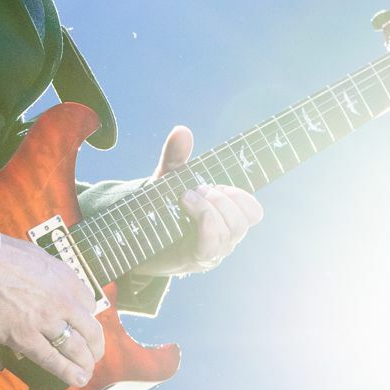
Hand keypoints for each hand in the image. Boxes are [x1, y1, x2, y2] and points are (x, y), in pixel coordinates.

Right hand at [0, 234, 103, 387]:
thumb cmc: (2, 256)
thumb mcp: (40, 257)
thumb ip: (51, 275)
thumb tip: (52, 285)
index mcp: (67, 279)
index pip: (89, 304)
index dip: (86, 317)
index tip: (81, 326)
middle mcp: (63, 301)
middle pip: (90, 330)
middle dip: (95, 347)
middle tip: (92, 355)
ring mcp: (46, 322)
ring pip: (76, 348)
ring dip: (85, 363)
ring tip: (86, 372)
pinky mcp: (26, 339)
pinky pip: (53, 360)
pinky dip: (68, 373)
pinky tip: (77, 379)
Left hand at [129, 125, 263, 277]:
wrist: (135, 240)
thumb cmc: (160, 209)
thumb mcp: (168, 180)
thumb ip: (175, 157)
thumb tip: (182, 130)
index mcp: (226, 218)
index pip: (253, 212)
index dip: (241, 197)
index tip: (216, 185)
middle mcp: (225, 237)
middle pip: (243, 220)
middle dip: (221, 199)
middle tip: (195, 189)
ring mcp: (213, 250)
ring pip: (229, 232)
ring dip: (208, 208)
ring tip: (185, 197)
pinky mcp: (196, 258)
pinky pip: (210, 245)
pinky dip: (205, 224)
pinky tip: (188, 207)